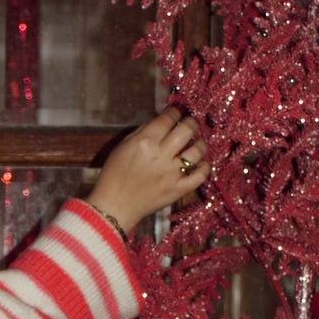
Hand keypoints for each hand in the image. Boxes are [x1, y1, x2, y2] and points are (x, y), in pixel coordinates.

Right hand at [88, 107, 208, 234]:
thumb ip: (143, 131)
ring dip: (200, 143)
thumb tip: (161, 121)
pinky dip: (204, 168)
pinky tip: (201, 164)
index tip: (176, 112)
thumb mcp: (123, 146)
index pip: (169, 118)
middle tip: (190, 124)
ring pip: (198, 151)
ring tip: (197, 143)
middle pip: (187, 129)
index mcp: (145, 141)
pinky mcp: (177, 190)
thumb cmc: (114, 174)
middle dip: (191, 122)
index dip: (175, 112)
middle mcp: (161, 155)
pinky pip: (200, 176)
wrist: (114, 205)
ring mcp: (171, 173)